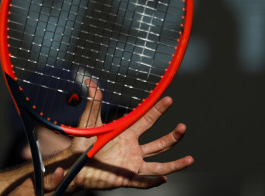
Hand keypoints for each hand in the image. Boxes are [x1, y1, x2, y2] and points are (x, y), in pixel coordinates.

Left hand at [62, 83, 193, 190]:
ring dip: (174, 164)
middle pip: (159, 144)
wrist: (74, 166)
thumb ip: (93, 104)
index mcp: (126, 135)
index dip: (157, 110)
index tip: (168, 99)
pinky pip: (143, 182)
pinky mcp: (126, 178)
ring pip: (158, 165)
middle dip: (173, 136)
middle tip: (183, 127)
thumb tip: (91, 83)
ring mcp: (131, 165)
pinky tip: (163, 179)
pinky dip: (153, 182)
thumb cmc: (82, 145)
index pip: (146, 120)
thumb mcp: (89, 123)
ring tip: (190, 159)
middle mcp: (133, 150)